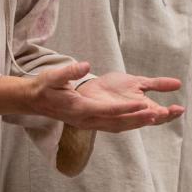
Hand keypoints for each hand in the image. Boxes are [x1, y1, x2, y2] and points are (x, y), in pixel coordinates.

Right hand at [25, 62, 182, 131]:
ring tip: (156, 117)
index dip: (126, 108)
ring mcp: (88, 123)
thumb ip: (70, 72)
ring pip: (117, 126)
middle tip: (158, 115)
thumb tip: (86, 65)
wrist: (33, 102)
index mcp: (79, 109)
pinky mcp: (90, 122)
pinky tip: (138, 119)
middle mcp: (86, 120)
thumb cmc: (43, 87)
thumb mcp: (53, 77)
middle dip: (138, 119)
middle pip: (117, 123)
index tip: (143, 104)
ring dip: (136, 123)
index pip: (107, 110)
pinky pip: (112, 125)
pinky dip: (127, 123)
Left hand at [76, 71, 184, 130]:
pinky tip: (137, 109)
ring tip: (159, 112)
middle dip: (162, 117)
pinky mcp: (105, 113)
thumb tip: (179, 83)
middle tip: (172, 111)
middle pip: (151, 120)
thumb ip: (157, 84)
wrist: (91, 86)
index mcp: (142, 109)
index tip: (181, 108)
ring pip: (136, 121)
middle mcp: (133, 116)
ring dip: (147, 117)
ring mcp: (119, 116)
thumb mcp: (139, 82)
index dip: (171, 114)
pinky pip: (118, 117)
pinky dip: (129, 114)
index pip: (161, 115)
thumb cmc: (114, 87)